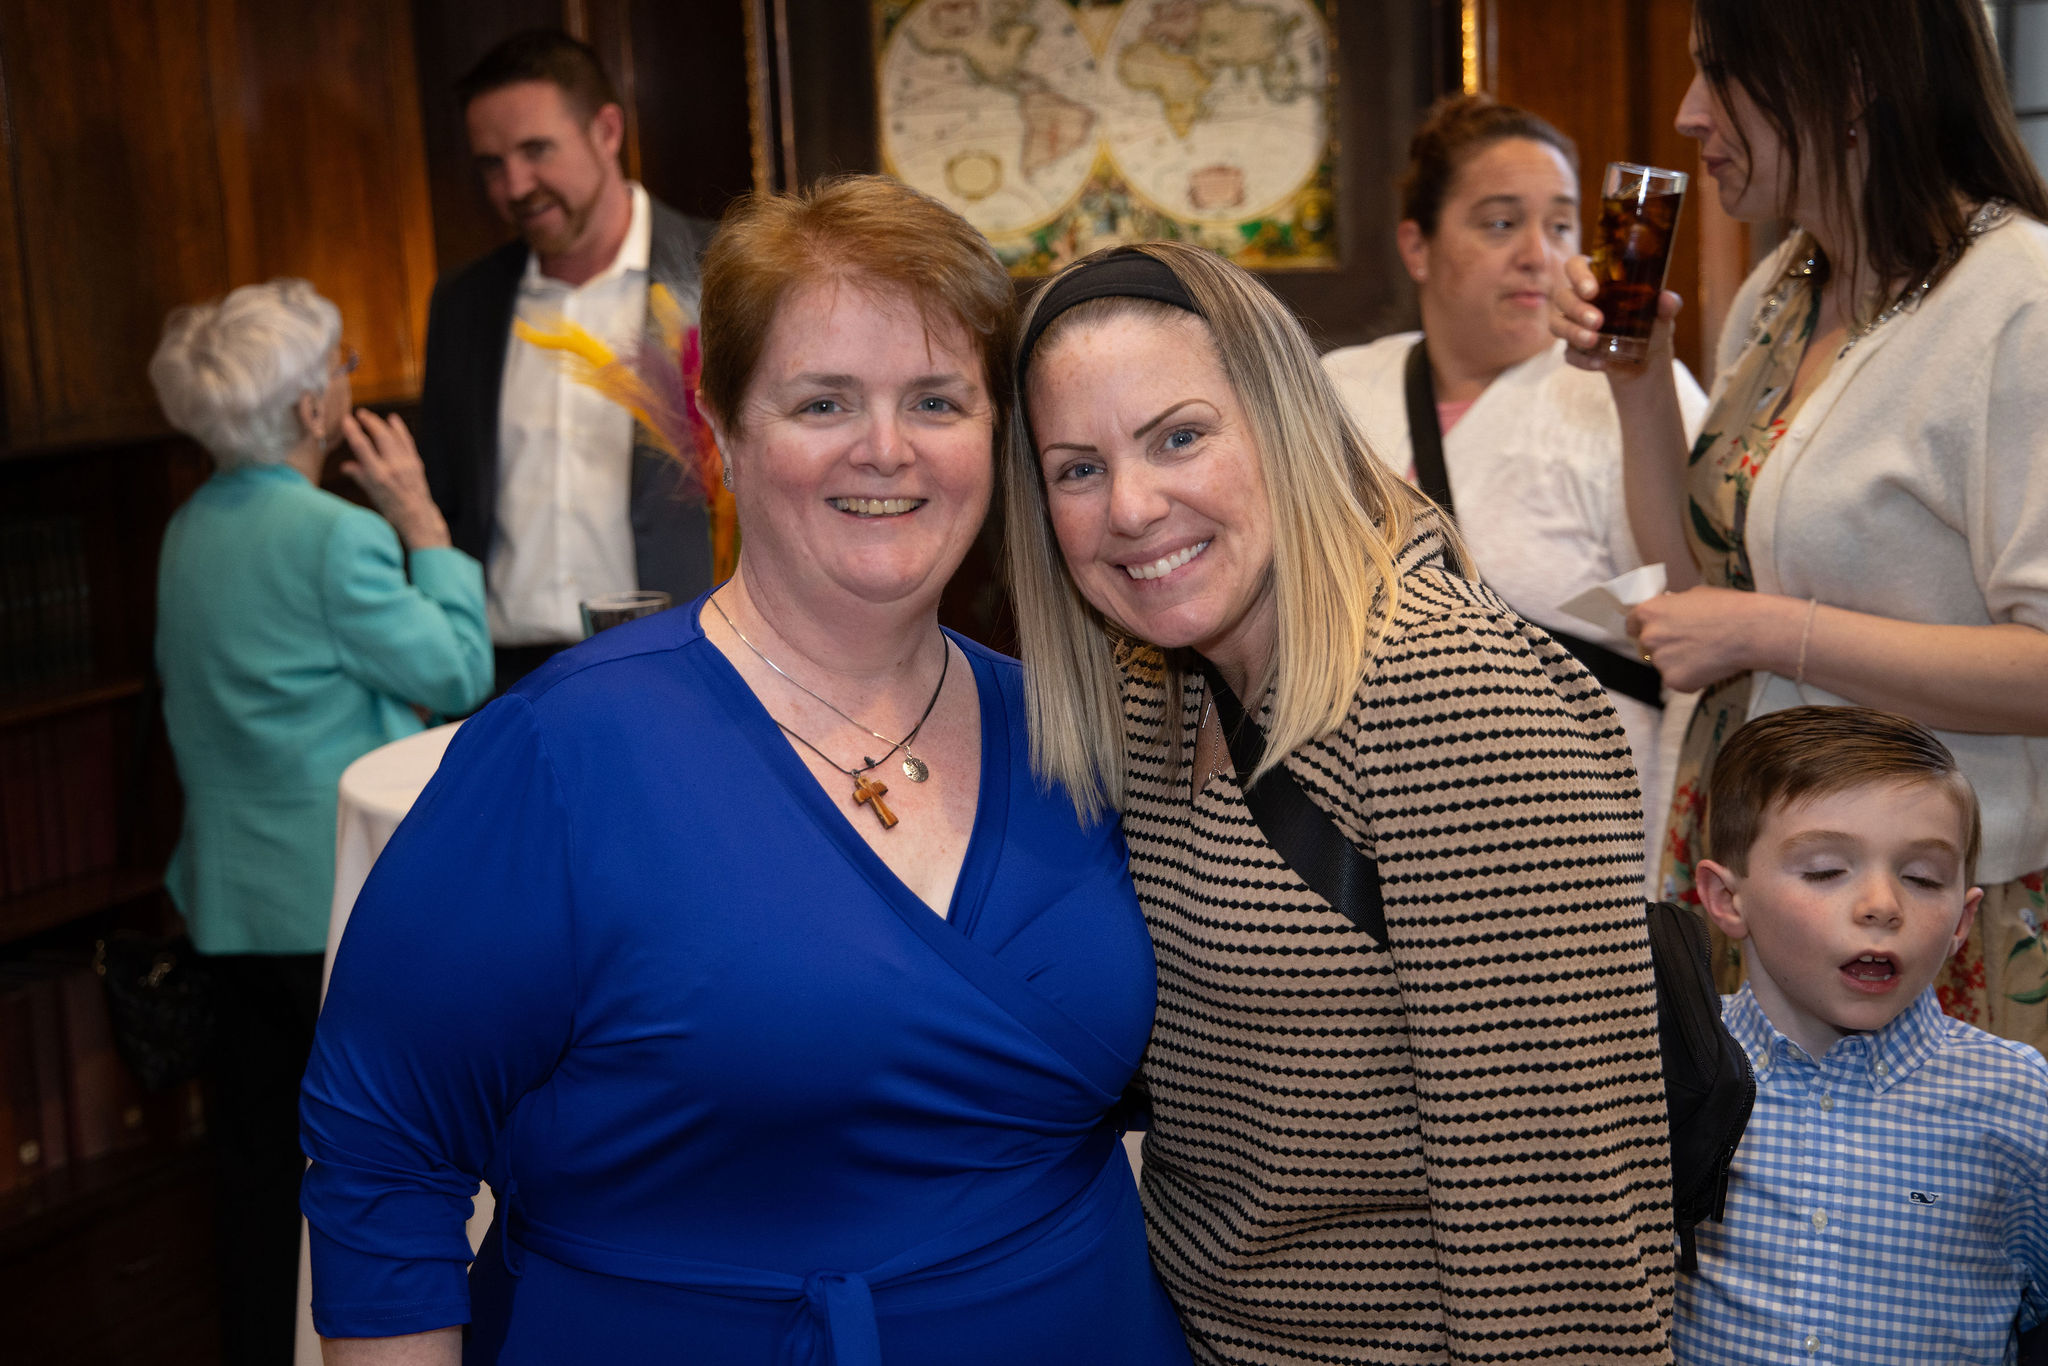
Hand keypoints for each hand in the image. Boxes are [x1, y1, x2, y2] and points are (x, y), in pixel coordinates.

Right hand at [340, 410, 450, 549]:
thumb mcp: (371, 494)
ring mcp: (406, 464)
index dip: (353, 431)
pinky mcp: (416, 463)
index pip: (362, 447)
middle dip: (369, 422)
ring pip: (393, 436)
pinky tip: (393, 419)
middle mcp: (393, 467)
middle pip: (380, 436)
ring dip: (381, 423)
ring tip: (370, 416)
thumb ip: (359, 476)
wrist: (417, 516)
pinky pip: (407, 441)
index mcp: (378, 476)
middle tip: (359, 413)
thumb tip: (345, 466)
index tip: (346, 420)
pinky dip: (400, 429)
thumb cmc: (391, 509)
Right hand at [1552, 255, 1683, 377]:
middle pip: (1563, 296)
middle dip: (1576, 309)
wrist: (1647, 357)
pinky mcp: (1573, 348)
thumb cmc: (1650, 323)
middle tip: (1598, 321)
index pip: (1576, 266)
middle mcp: (1579, 299)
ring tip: (1593, 342)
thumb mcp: (1662, 313)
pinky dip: (1583, 359)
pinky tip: (1600, 363)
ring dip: (1573, 332)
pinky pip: (1568, 354)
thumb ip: (1667, 305)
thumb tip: (1667, 299)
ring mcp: (1572, 324)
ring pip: (1557, 324)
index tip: (1592, 290)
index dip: (1578, 275)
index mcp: (1598, 279)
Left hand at [1626, 587, 1801, 692]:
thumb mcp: (1693, 595)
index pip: (1632, 624)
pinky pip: (1678, 681)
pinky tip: (1711, 666)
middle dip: (1663, 646)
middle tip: (1689, 644)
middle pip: (1646, 646)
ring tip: (1706, 653)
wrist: (1751, 630)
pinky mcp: (1675, 681)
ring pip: (1664, 665)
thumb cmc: (1727, 607)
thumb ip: (1672, 607)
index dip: (1644, 628)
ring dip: (1678, 663)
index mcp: (1648, 612)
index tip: (1655, 632)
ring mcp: (1660, 662)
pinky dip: (1692, 678)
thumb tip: (1667, 612)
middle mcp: (1648, 637)